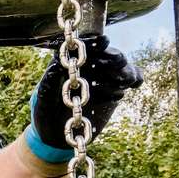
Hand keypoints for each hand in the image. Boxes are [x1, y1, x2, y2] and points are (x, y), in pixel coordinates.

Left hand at [29, 36, 141, 152]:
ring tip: (120, 82)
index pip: (84, 45)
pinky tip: (134, 84)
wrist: (56, 135)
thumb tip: (55, 67)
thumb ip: (48, 85)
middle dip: (113, 58)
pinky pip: (131, 78)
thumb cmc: (45, 114)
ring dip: (123, 72)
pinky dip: (135, 78)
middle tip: (113, 66)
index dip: (95, 42)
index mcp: (68, 63)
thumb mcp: (43, 100)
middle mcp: (87, 66)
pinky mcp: (114, 89)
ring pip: (122, 65)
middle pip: (108, 53)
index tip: (102, 43)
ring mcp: (102, 77)